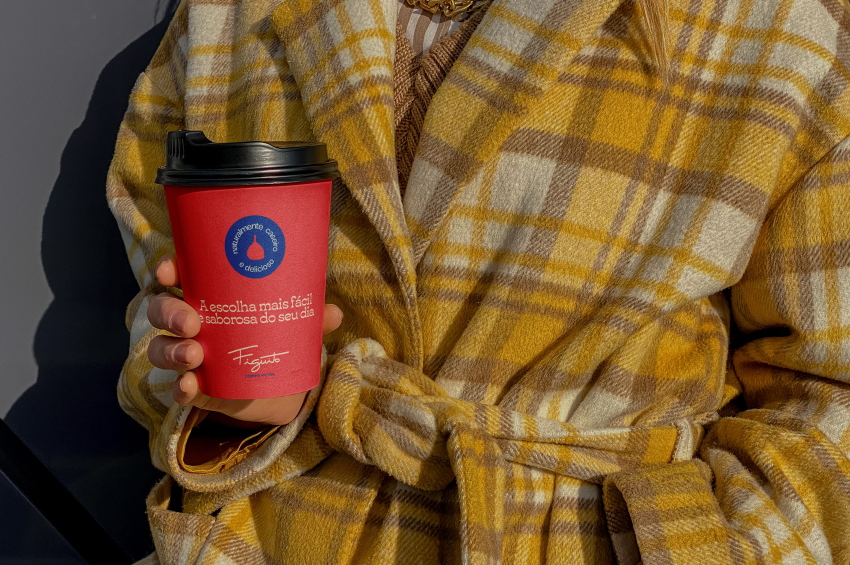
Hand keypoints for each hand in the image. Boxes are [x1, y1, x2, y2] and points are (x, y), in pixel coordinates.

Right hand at [147, 253, 342, 426]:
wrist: (279, 384)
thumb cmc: (277, 335)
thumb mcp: (292, 322)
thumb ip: (310, 317)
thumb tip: (334, 313)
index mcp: (210, 294)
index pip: (178, 275)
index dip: (168, 270)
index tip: (168, 272)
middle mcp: (191, 321)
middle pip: (161, 309)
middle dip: (170, 312)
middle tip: (192, 322)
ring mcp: (188, 354)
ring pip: (160, 347)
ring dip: (171, 350)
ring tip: (194, 355)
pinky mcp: (194, 386)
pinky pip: (176, 386)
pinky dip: (180, 387)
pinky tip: (188, 386)